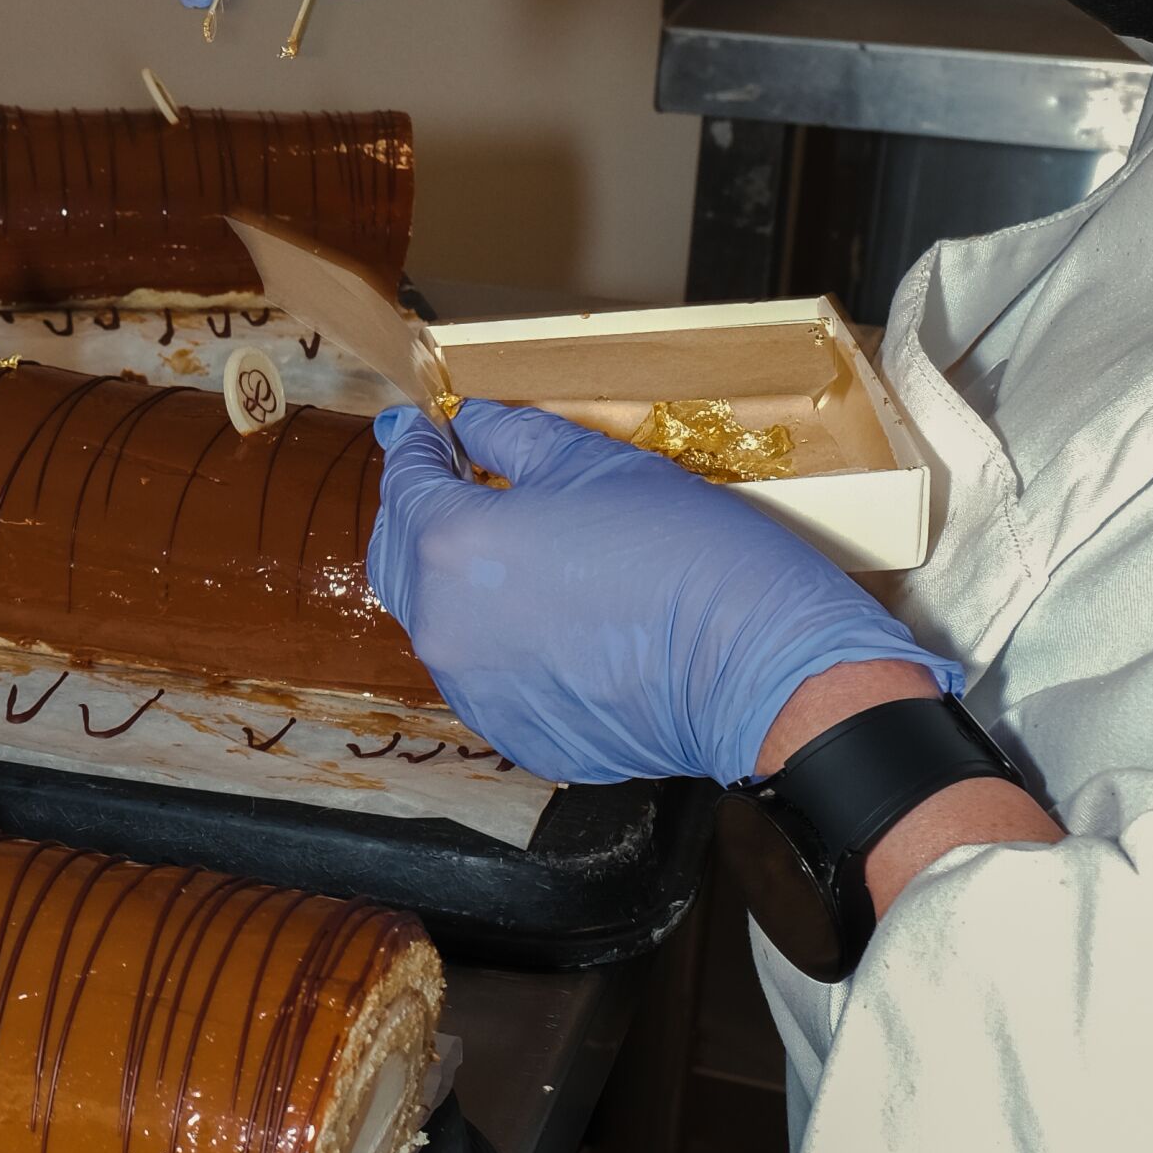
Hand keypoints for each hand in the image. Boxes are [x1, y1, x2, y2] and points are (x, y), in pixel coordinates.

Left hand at [366, 399, 959, 787]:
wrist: (754, 666)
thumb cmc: (683, 552)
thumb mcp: (594, 463)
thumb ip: (511, 437)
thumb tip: (469, 422)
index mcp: (452, 544)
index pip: (405, 483)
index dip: (415, 448)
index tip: (426, 432)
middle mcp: (443, 623)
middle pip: (398, 555)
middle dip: (419, 513)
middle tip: (454, 484)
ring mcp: (473, 688)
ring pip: (439, 619)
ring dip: (457, 581)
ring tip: (510, 553)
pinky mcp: (512, 731)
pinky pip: (484, 674)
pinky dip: (498, 641)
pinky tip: (549, 619)